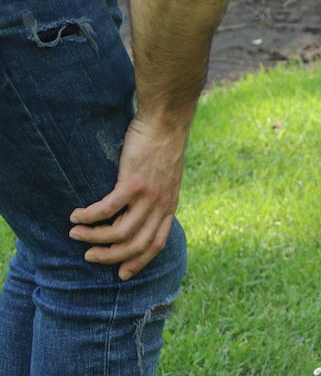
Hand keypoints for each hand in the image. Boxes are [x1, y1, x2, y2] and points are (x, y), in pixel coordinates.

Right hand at [68, 114, 188, 279]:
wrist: (166, 121)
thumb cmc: (161, 145)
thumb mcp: (166, 177)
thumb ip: (155, 197)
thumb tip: (135, 213)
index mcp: (169, 205)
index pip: (157, 244)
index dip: (139, 262)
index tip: (122, 274)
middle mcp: (161, 205)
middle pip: (136, 245)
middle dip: (110, 256)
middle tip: (90, 256)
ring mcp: (148, 195)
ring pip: (119, 232)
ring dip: (93, 237)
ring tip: (76, 234)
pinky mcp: (133, 183)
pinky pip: (106, 209)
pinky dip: (88, 216)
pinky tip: (76, 214)